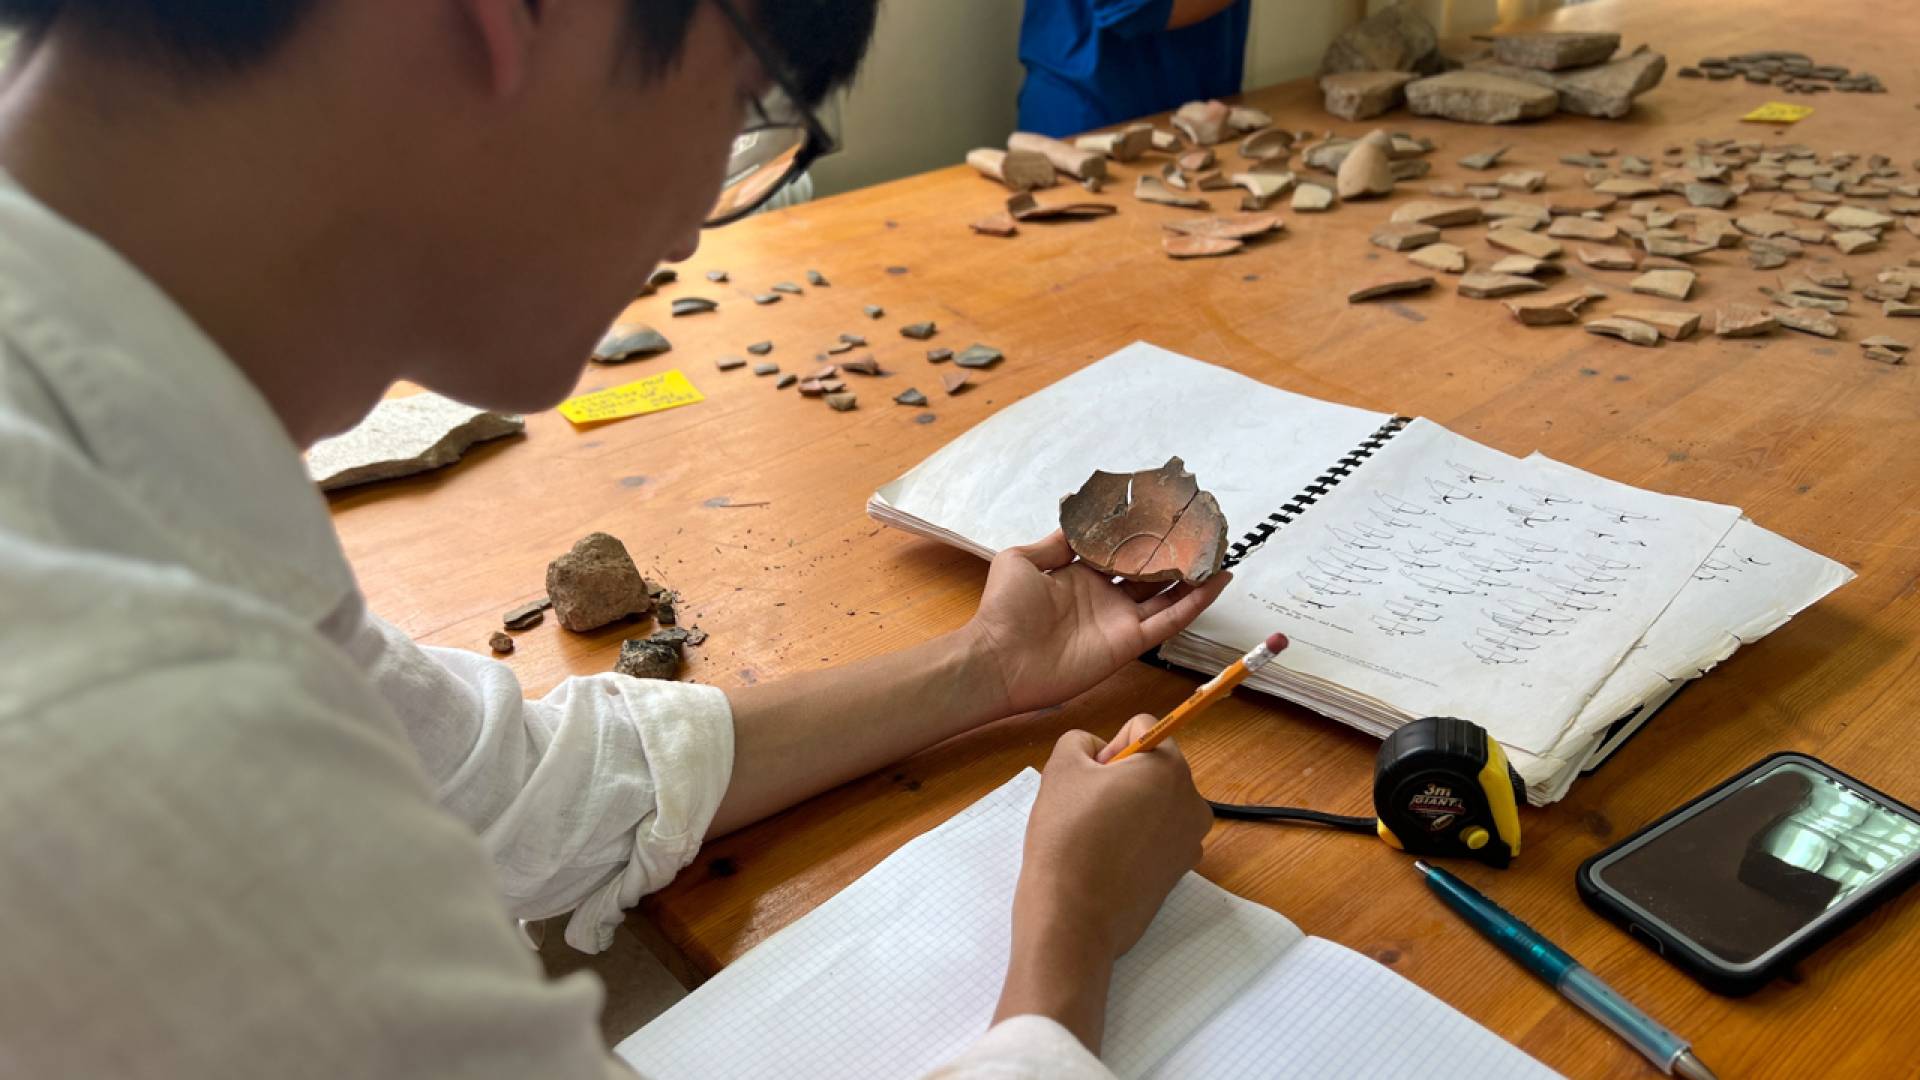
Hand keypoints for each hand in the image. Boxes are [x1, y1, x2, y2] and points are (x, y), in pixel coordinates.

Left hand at [964, 531, 1230, 716]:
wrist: (999, 660)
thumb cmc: (1004, 610)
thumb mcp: (1022, 560)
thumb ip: (1056, 543)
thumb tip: (1079, 519)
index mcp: (1079, 575)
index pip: (1119, 550)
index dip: (1141, 533)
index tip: (1164, 511)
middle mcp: (1105, 596)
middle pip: (1149, 571)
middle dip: (1173, 551)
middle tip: (1201, 529)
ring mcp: (1119, 619)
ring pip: (1167, 593)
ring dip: (1193, 575)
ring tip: (1219, 551)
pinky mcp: (1130, 642)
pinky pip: (1170, 620)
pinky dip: (1196, 603)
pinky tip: (1218, 582)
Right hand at [992, 716, 1212, 1048]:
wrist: (1073, 917)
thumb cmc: (1067, 836)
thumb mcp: (1061, 768)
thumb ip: (1081, 741)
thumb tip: (1099, 751)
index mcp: (1171, 768)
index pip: (1143, 728)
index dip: (1109, 748)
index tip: (1090, 780)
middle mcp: (1193, 801)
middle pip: (1153, 766)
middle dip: (1121, 778)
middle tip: (1087, 809)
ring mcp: (1191, 840)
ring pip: (1155, 802)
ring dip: (1129, 808)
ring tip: (1096, 837)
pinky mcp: (1181, 872)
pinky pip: (1158, 836)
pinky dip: (1136, 839)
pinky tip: (1109, 860)